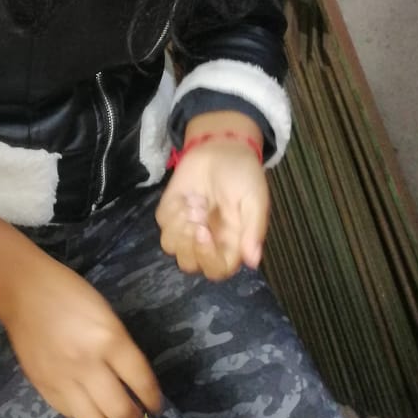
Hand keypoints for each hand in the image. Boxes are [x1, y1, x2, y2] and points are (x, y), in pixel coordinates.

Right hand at [0, 254, 162, 417]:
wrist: (22, 290)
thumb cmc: (69, 293)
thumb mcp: (106, 314)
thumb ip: (120, 347)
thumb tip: (133, 381)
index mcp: (108, 339)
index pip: (141, 382)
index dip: (153, 399)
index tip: (155, 405)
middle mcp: (87, 364)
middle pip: (120, 411)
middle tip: (137, 416)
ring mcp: (63, 379)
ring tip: (110, 415)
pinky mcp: (43, 386)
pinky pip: (70, 414)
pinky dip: (82, 413)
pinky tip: (85, 403)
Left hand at [157, 139, 269, 279]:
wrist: (222, 147)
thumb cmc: (243, 175)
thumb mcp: (255, 201)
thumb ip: (253, 231)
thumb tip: (253, 262)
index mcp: (231, 243)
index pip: (217, 269)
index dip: (208, 259)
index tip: (204, 233)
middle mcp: (207, 240)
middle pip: (190, 264)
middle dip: (189, 245)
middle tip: (197, 217)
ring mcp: (186, 226)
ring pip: (171, 247)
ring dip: (179, 227)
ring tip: (195, 203)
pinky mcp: (170, 212)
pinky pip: (163, 224)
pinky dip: (171, 212)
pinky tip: (186, 197)